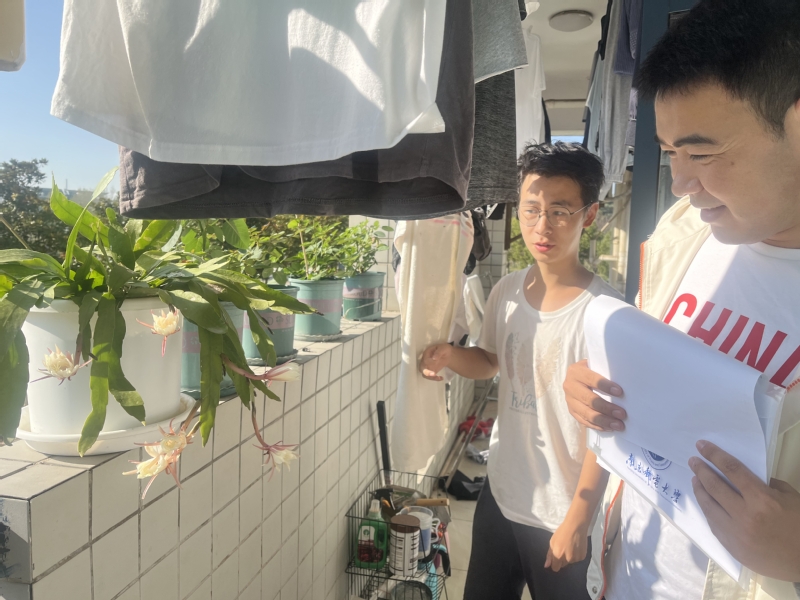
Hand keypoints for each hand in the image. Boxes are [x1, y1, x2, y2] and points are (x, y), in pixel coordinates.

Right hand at [419, 343, 451, 380]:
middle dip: (426, 372)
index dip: (428, 364)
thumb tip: (434, 358)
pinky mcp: (431, 371)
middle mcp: (425, 360)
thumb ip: (438, 352)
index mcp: (427, 353)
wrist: (448, 354)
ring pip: (424, 374)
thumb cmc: (444, 349)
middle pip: (421, 368)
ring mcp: (427, 366)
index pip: (424, 360)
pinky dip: (434, 378)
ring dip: (430, 377)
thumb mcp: (444, 348)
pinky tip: (441, 378)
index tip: (434, 366)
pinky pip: (430, 376)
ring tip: (438, 377)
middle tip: (434, 374)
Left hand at [545, 518, 587, 571]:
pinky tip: (576, 546)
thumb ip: (549, 555)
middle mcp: (567, 559)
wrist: (576, 526)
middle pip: (563, 565)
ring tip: (571, 546)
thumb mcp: (552, 542)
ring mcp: (576, 559)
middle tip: (564, 548)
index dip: (555, 563)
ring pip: (570, 562)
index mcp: (558, 556)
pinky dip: (576, 555)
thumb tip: (547, 566)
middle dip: (562, 559)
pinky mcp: (583, 557)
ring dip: (570, 556)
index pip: (555, 568)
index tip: (556, 558)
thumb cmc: (562, 532)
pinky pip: (577, 559)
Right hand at [562, 360, 624, 430]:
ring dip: (604, 420)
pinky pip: (584, 421)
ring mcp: (569, 400)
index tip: (620, 392)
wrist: (576, 377)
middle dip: (607, 408)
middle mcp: (570, 386)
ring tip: (618, 425)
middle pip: (589, 399)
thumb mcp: (595, 366)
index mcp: (576, 372)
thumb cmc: (592, 371)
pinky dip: (598, 426)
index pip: (591, 379)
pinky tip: (609, 428)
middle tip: (622, 414)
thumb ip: (605, 372)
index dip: (605, 386)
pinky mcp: (572, 411)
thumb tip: (625, 384)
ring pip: (586, 413)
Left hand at [689, 440, 799, 581]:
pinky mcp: (732, 548)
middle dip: (701, 470)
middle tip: (693, 461)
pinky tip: (706, 503)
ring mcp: (736, 534)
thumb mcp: (790, 498)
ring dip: (699, 490)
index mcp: (762, 499)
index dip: (715, 455)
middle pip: (715, 487)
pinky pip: (714, 525)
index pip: (732, 470)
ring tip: (695, 480)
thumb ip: (766, 484)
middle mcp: (745, 515)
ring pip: (709, 507)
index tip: (701, 445)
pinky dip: (708, 511)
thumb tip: (744, 478)